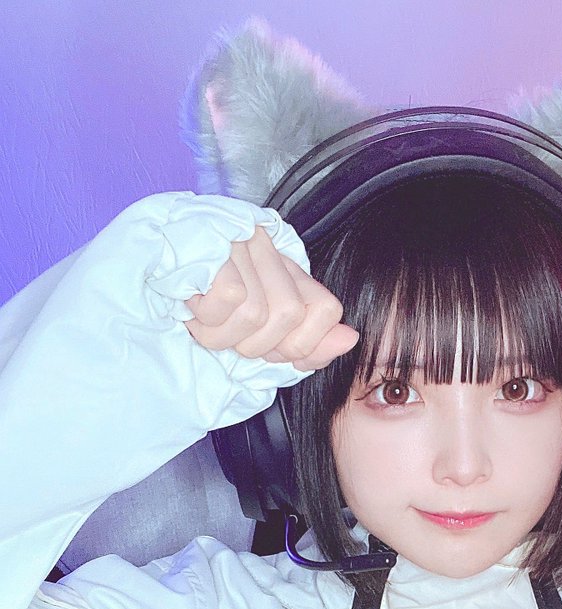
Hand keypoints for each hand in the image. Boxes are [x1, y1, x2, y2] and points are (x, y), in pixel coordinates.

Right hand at [185, 226, 358, 369]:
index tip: (270, 348)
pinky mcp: (212, 242)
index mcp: (287, 269)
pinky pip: (229, 301)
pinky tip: (192, 303)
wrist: (146, 280)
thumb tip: (351, 339)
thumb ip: (307, 344)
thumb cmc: (204, 314)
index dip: (301, 344)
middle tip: (227, 334)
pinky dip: (207, 317)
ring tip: (205, 320)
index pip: (326, 310)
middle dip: (254, 345)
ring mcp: (240, 241)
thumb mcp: (260, 339)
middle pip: (289, 318)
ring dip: (223, 335)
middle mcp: (269, 247)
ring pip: (257, 314)